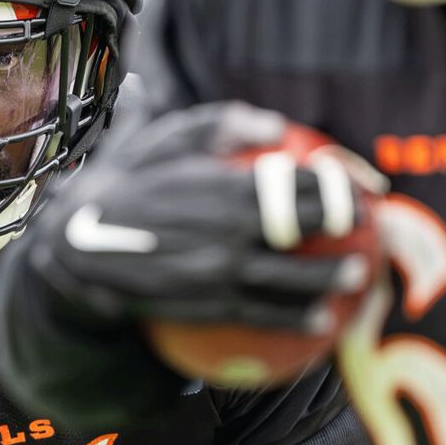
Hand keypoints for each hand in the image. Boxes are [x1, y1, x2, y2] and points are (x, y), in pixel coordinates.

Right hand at [30, 101, 384, 333]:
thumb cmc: (119, 186)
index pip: (295, 182)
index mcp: (220, 185)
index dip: (334, 182)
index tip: (356, 184)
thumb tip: (272, 124)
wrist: (77, 249)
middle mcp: (227, 230)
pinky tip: (317, 320)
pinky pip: (260, 312)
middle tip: (367, 230)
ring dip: (328, 280)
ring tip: (354, 281)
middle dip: (342, 229)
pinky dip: (294, 316)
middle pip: (303, 230)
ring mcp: (218, 271)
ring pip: (288, 278)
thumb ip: (215, 124)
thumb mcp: (156, 140)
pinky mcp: (205, 304)